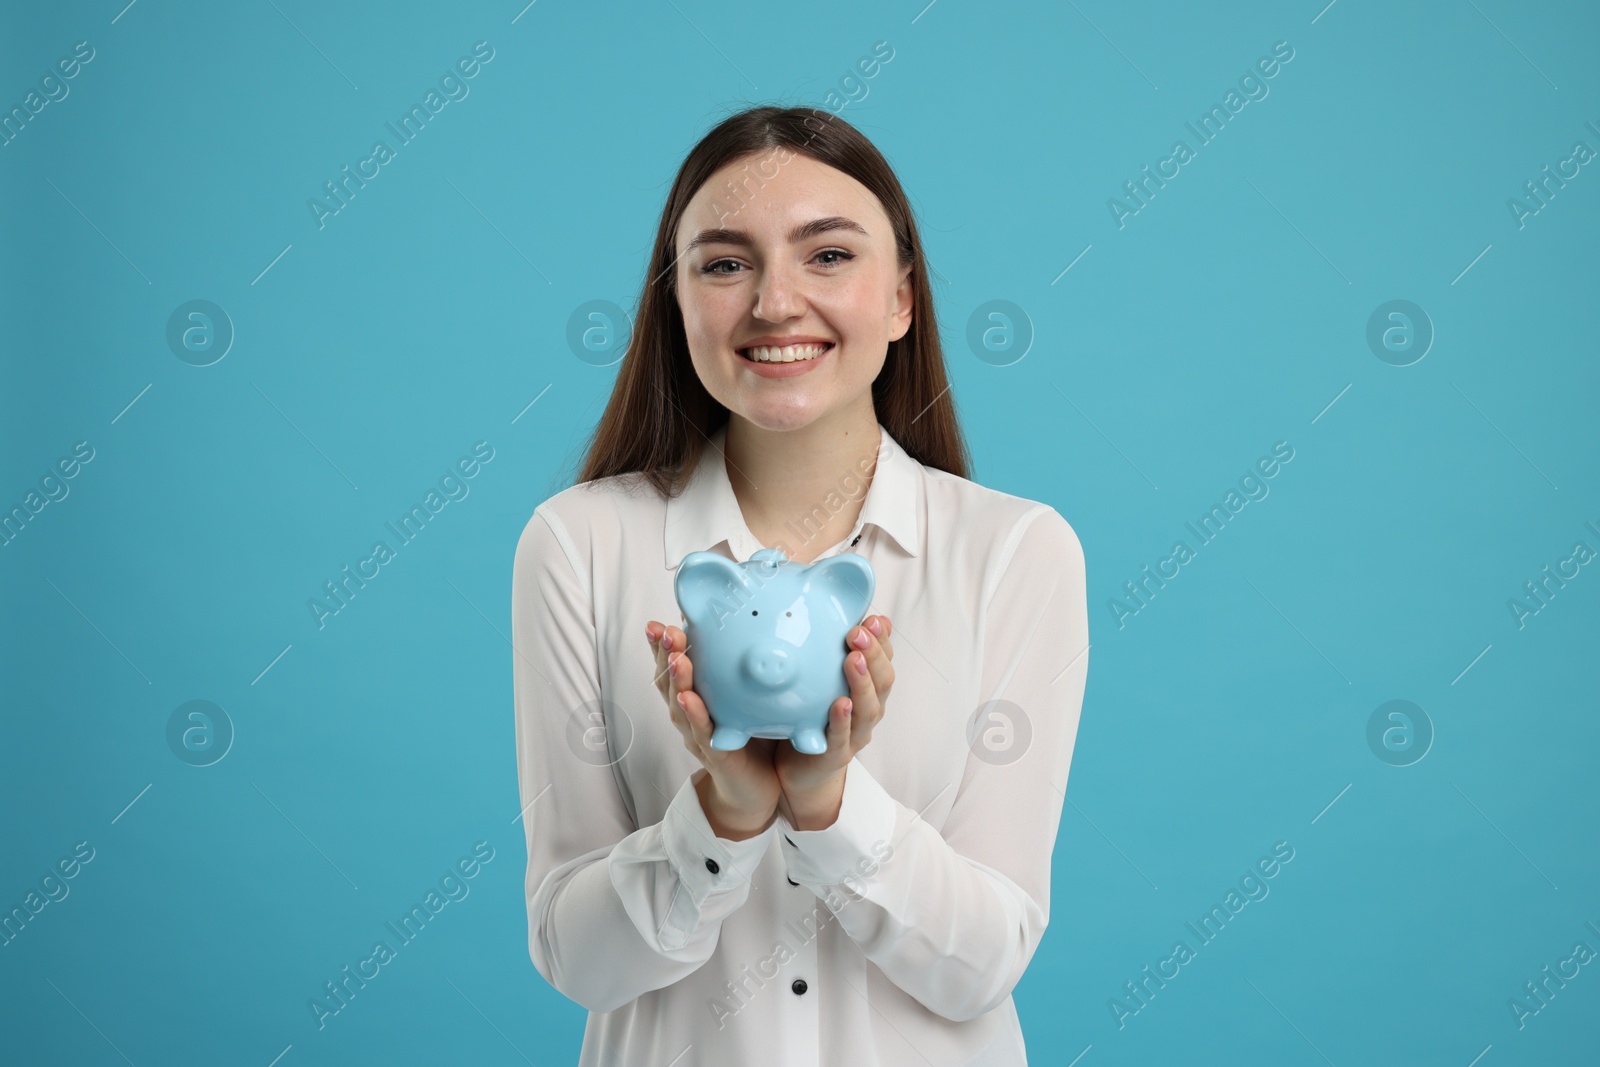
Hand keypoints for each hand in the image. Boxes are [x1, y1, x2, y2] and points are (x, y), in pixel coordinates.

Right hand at [647, 619, 780, 839]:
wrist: (755, 789)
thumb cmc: (751, 741)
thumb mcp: (746, 699)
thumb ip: (742, 670)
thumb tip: (753, 628)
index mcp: (695, 700)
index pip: (673, 667)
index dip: (661, 647)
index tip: (657, 624)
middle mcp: (690, 716)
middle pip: (669, 683)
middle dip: (664, 656)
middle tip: (664, 632)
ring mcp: (699, 736)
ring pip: (680, 706)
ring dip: (676, 681)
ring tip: (677, 659)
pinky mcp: (715, 755)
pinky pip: (702, 733)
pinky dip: (694, 715)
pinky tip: (690, 699)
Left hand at [774, 614, 894, 829]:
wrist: (801, 768)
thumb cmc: (812, 717)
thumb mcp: (822, 679)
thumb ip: (830, 651)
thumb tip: (836, 615)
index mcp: (868, 688)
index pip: (884, 659)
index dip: (882, 639)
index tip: (872, 619)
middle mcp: (868, 709)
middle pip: (883, 680)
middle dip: (875, 654)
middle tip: (858, 632)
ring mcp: (855, 733)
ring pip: (869, 708)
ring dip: (862, 682)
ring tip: (854, 660)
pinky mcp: (837, 754)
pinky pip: (842, 737)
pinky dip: (842, 720)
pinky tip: (839, 704)